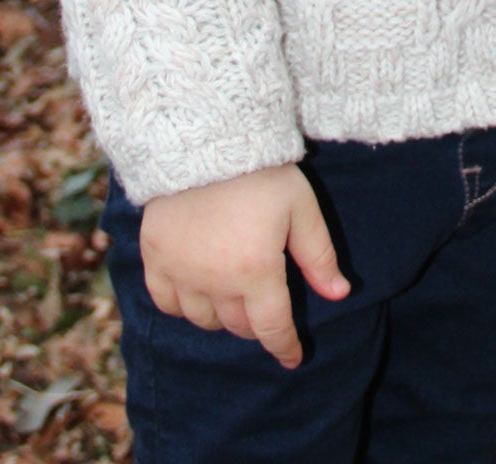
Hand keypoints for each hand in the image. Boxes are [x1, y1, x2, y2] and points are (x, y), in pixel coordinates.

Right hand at [139, 162, 349, 368]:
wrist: (205, 138)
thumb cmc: (261, 172)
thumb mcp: (301, 208)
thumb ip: (319, 255)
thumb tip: (340, 295)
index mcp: (255, 271)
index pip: (272, 328)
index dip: (285, 347)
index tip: (293, 358)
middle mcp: (215, 281)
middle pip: (238, 325)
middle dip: (256, 323)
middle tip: (265, 309)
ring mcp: (181, 272)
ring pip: (203, 319)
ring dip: (222, 316)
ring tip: (233, 296)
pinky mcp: (154, 257)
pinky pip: (166, 302)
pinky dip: (182, 305)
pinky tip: (195, 291)